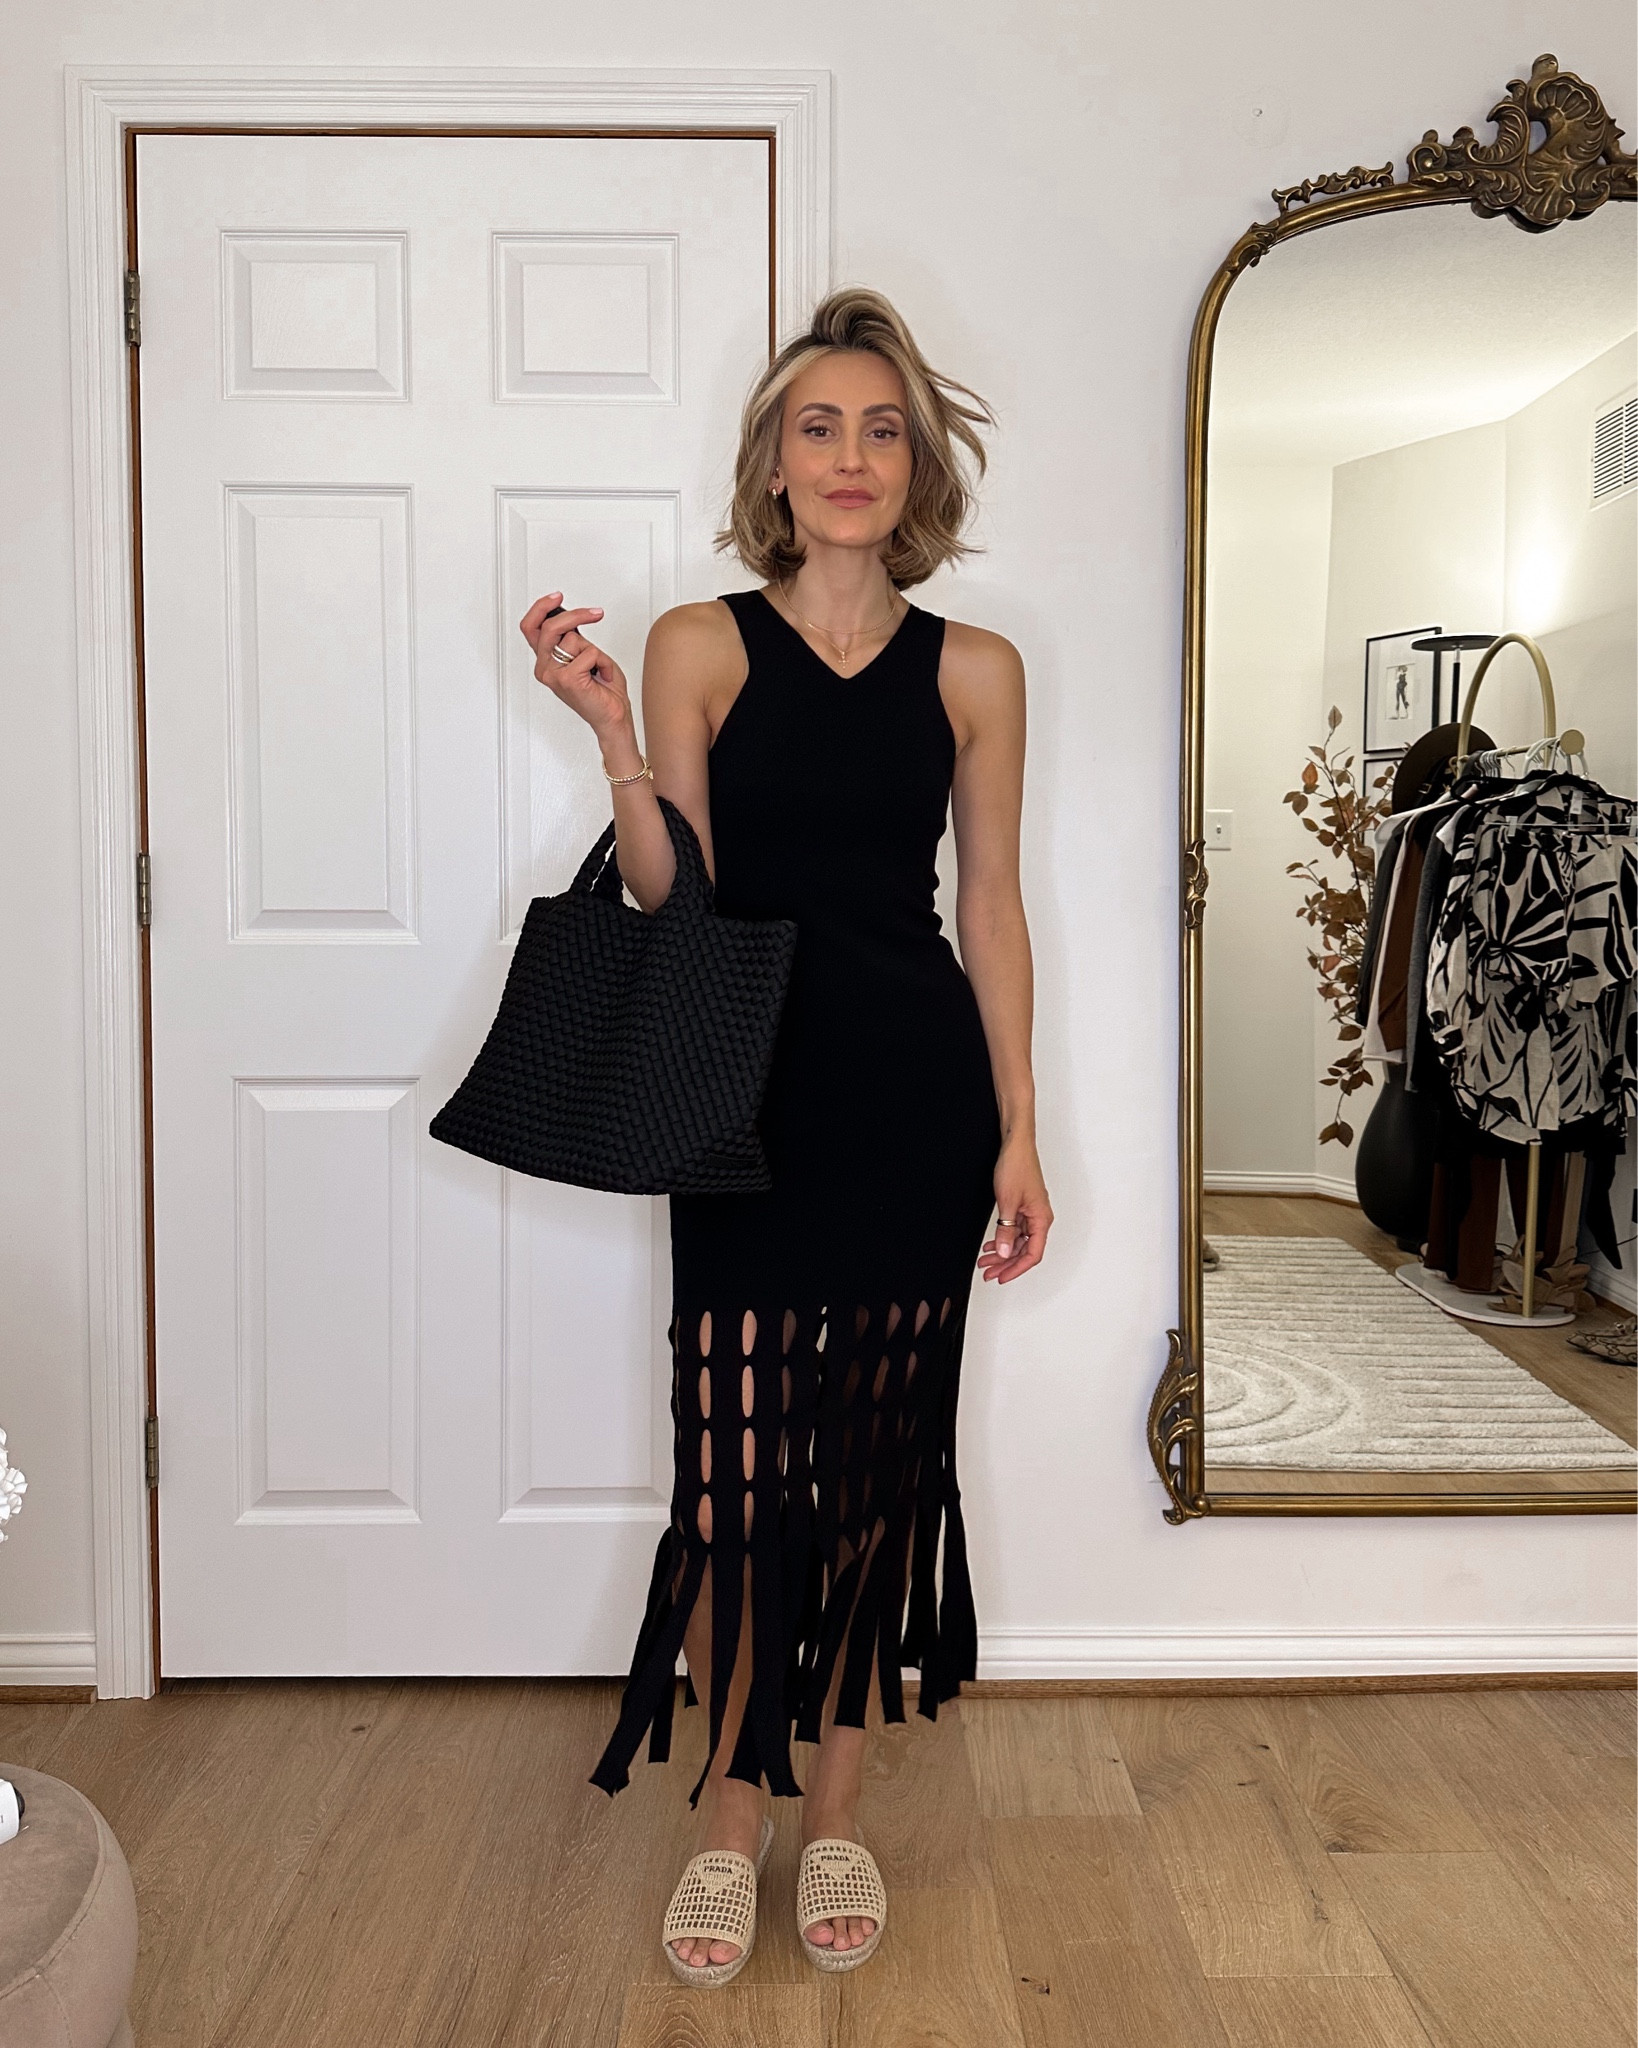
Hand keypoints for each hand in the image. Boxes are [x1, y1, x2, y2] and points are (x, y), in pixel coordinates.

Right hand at [519, 591, 632, 742]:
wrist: (613, 717)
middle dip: (575, 616)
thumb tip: (572, 620)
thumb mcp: (587, 655)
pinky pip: (588, 653)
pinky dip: (602, 662)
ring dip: (595, 650)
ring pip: (573, 639)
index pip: (530, 628)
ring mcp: (554, 675)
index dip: (541, 608)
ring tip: (599, 668)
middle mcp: (545, 669)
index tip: (557, 596)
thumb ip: (574, 640)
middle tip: (595, 613)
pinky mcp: (567, 680)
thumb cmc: (602, 691)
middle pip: (550, 627)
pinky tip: (601, 676)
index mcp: (546, 661)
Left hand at [977, 1136, 1051, 1282]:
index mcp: (1042, 1219)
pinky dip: (1002, 1239)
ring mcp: (1031, 1213)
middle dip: (1006, 1264)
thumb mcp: (1007, 1202)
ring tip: (985, 1261)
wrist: (1015, 1145)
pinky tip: (990, 1245)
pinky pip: (1014, 1230)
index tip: (1001, 1277)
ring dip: (1002, 1253)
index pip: (1032, 1254)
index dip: (1016, 1269)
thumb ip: (1006, 1230)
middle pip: (1025, 1251)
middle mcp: (1039, 1218)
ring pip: (1018, 1242)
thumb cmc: (1017, 1166)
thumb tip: (1006, 1253)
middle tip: (988, 1273)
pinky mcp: (1023, 1207)